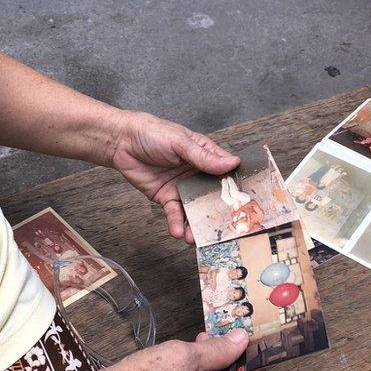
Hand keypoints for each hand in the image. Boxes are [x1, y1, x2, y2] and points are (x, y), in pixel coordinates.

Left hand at [106, 111, 238, 243]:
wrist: (122, 141)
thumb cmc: (153, 132)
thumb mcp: (181, 142)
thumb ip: (204, 156)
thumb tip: (233, 163)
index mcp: (206, 156)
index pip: (226, 173)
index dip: (236, 188)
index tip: (247, 205)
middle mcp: (197, 174)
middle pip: (213, 197)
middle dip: (218, 214)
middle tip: (226, 230)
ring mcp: (182, 188)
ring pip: (195, 209)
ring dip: (197, 225)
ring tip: (198, 238)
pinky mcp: (166, 197)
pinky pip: (175, 213)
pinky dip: (177, 223)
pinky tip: (178, 232)